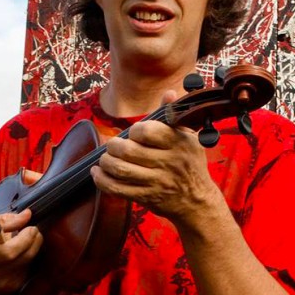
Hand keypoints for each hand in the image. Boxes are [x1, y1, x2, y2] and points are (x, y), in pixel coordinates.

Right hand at [0, 207, 42, 294]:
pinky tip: (13, 256)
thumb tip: (26, 216)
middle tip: (30, 230)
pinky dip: (25, 259)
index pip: (10, 250)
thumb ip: (2, 220)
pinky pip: (27, 269)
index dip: (25, 237)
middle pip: (26, 256)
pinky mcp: (11, 289)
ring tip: (17, 243)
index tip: (29, 226)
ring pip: (30, 262)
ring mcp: (4, 284)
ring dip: (29, 249)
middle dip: (34, 239)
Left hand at [92, 101, 220, 224]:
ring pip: (120, 169)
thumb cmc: (189, 164)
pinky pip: (117, 188)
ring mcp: (156, 181)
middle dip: (113, 146)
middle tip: (111, 146)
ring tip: (104, 159)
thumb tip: (169, 93)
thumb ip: (173, 116)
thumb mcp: (188, 138)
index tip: (133, 133)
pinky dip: (101, 180)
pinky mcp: (146, 197)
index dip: (134, 130)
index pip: (147, 131)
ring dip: (105, 162)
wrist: (196, 201)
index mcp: (179, 143)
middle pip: (129, 150)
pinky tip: (97, 173)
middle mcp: (169, 162)